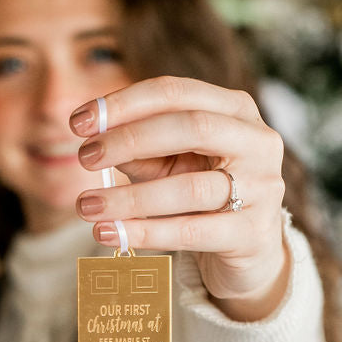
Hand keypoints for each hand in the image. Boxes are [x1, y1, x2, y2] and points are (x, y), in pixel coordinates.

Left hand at [70, 77, 289, 321]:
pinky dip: (145, 234)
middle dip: (129, 140)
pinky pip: (192, 231)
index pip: (175, 93)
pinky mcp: (253, 233)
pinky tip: (108, 234)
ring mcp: (262, 187)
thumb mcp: (171, 164)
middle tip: (85, 158)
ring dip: (129, 198)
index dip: (124, 103)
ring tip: (87, 206)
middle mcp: (257, 141)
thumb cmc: (203, 195)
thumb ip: (140, 150)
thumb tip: (95, 142)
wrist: (250, 249)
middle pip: (190, 127)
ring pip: (189, 188)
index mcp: (235, 109)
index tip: (78, 122)